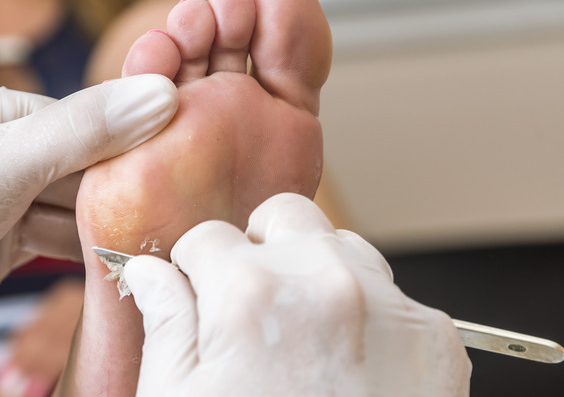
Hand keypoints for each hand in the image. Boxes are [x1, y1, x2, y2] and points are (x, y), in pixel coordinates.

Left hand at [0, 74, 176, 396]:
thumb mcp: (1, 165)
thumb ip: (82, 131)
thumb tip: (161, 94)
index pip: (82, 118)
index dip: (130, 138)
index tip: (182, 157)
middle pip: (82, 162)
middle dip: (120, 186)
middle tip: (175, 201)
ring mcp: (1, 201)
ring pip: (74, 205)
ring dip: (107, 221)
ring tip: (156, 231)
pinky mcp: (3, 246)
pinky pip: (60, 239)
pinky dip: (86, 248)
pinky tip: (119, 255)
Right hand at [124, 192, 470, 395]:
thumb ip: (164, 322)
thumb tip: (147, 273)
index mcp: (248, 297)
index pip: (206, 237)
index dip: (195, 268)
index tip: (200, 292)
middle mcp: (324, 285)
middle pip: (283, 217)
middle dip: (259, 248)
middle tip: (251, 300)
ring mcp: (388, 307)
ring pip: (342, 245)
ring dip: (315, 272)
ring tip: (303, 334)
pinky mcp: (434, 337)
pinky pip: (390, 294)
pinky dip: (365, 314)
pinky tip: (348, 363)